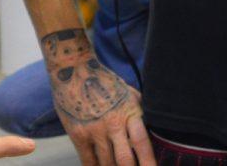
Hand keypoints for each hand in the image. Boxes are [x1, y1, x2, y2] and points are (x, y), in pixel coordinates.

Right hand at [42, 28, 153, 164]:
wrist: (74, 70)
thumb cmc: (104, 81)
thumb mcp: (128, 92)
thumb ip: (140, 112)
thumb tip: (153, 131)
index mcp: (129, 111)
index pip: (142, 143)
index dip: (149, 162)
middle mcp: (113, 123)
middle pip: (125, 160)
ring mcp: (94, 130)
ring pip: (107, 164)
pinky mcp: (78, 134)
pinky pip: (88, 161)